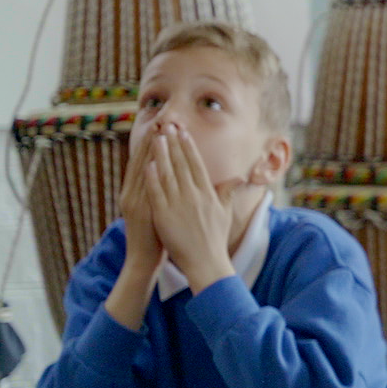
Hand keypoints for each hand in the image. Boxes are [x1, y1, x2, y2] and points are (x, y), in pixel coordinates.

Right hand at [118, 134, 163, 270]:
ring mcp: (134, 202)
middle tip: (160, 120)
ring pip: (141, 171)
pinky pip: (144, 191)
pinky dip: (147, 177)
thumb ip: (161, 189)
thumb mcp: (157, 207)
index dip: (154, 143)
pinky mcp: (138, 212)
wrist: (145, 258)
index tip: (163, 125)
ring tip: (156, 133)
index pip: (147, 162)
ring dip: (148, 152)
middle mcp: (133, 193)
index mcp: (138, 191)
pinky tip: (152, 163)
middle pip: (142, 161)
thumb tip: (171, 173)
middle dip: (151, 141)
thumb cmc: (155, 233)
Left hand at [145, 124, 238, 289]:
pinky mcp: (165, 215)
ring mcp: (179, 205)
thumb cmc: (215, 239)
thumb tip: (238, 177)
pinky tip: (148, 164)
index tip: (183, 132)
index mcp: (208, 194)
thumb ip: (228, 192)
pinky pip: (157, 192)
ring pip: (168, 174)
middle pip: (182, 164)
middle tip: (167, 126)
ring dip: (162, 154)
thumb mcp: (225, 213)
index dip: (189, 146)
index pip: (196, 164)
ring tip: (156, 137)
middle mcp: (194, 195)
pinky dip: (153, 177)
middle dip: (174, 143)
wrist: (205, 261)